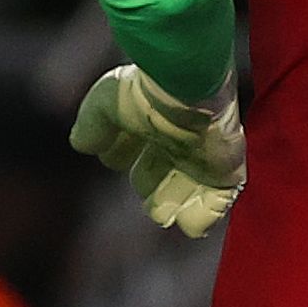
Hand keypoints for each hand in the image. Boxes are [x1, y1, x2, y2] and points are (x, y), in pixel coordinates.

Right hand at [69, 66, 245, 237]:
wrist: (189, 88)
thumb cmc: (147, 92)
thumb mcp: (106, 102)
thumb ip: (93, 123)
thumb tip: (81, 143)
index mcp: (152, 122)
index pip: (134, 148)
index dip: (119, 156)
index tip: (112, 156)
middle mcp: (178, 141)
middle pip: (159, 176)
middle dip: (150, 187)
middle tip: (146, 190)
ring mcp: (203, 158)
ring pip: (185, 195)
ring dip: (172, 207)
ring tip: (164, 213)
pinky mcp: (226, 170)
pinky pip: (217, 204)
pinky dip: (200, 218)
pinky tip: (185, 219)